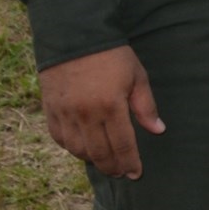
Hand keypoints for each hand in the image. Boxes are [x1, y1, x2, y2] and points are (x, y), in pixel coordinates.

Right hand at [39, 46, 163, 179]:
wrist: (74, 35)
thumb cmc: (112, 55)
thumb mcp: (137, 77)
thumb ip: (146, 106)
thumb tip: (158, 130)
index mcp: (110, 106)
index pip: (123, 145)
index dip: (130, 163)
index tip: (136, 174)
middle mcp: (85, 114)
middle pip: (99, 153)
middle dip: (112, 167)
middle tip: (121, 174)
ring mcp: (65, 112)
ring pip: (77, 149)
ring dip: (92, 160)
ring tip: (104, 163)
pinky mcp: (50, 108)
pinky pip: (59, 138)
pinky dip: (72, 147)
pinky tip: (82, 149)